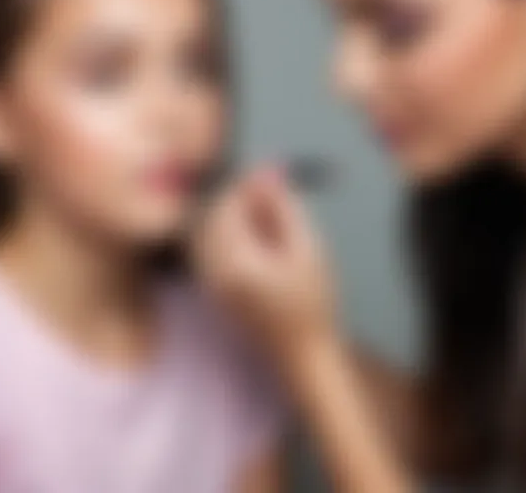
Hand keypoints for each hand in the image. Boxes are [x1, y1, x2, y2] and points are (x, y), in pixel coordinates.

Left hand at [193, 166, 338, 366]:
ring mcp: (212, 284)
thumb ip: (284, 208)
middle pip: (214, 217)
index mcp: (234, 262)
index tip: (273, 171)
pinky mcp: (217, 291)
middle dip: (242, 197)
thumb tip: (269, 176)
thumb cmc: (314, 304)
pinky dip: (233, 233)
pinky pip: (214, 249)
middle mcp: (214, 273)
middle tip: (275, 188)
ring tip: (272, 214)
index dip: (249, 184)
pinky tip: (262, 237)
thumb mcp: (308, 248)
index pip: (228, 207)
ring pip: (212, 232)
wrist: (305, 355)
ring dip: (237, 214)